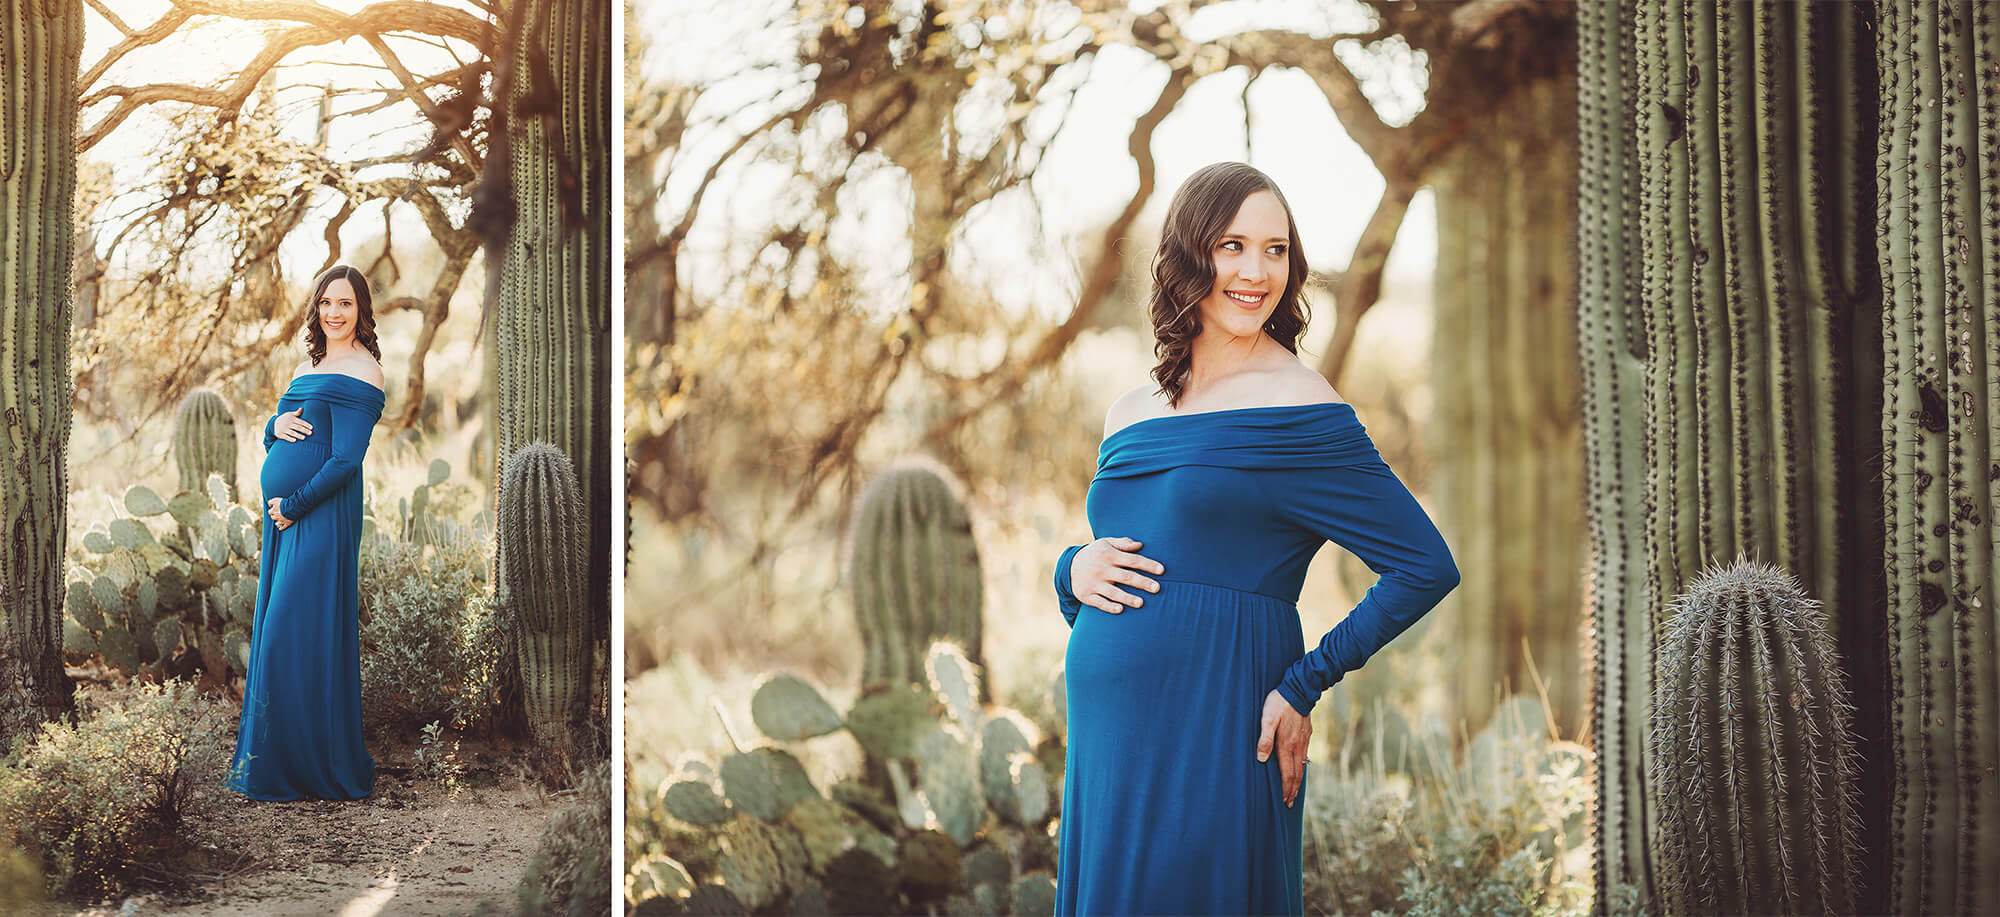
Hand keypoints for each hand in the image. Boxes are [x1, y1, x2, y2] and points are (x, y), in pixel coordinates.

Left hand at [266, 497, 292, 530]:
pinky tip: (280, 529)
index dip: (271, 510)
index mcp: (273, 511)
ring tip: (277, 523)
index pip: (270, 512)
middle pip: (273, 517)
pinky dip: (281, 528)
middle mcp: (276, 517)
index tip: (273, 509)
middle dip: (274, 516)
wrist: (292, 508)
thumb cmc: (284, 503)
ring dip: (276, 523)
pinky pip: (283, 527)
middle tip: (276, 514)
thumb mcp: (275, 500)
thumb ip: (270, 502)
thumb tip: (269, 505)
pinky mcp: (287, 523)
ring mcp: (282, 520)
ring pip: (277, 523)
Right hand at [273, 407, 311, 441]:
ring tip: (304, 438)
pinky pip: (286, 437)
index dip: (306, 425)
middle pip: (298, 427)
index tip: (312, 428)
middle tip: (310, 433)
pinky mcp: (280, 434)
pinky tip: (295, 440)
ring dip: (298, 435)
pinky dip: (290, 438)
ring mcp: (283, 429)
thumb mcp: (290, 414)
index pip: (301, 422)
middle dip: (304, 430)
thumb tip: (302, 408)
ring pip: (292, 432)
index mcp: (292, 419)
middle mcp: (288, 423)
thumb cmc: (286, 419)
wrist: (274, 423)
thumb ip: (297, 413)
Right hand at [1070, 537, 1162, 612]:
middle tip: (1157, 588)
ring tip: (1140, 603)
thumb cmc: (1095, 554)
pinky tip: (1120, 609)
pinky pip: (1099, 602)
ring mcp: (1094, 583)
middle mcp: (1102, 569)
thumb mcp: (1105, 543)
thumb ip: (1123, 544)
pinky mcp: (1087, 595)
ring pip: (1113, 592)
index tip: (1162, 570)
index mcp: (1109, 555)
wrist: (1068, 566)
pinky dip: (1109, 606)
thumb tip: (1140, 545)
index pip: (1132, 560)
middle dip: (1142, 583)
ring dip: (1127, 598)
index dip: (1148, 565)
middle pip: (1126, 577)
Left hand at [1257, 689, 1311, 807]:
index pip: (1288, 773)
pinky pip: (1305, 756)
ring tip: (1295, 792)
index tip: (1285, 801)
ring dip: (1298, 781)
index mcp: (1286, 745)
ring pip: (1302, 766)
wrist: (1299, 688)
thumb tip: (1261, 759)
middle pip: (1297, 774)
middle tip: (1290, 803)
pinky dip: (1302, 768)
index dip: (1286, 789)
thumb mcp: (1266, 719)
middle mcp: (1297, 746)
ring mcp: (1303, 741)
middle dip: (1293, 790)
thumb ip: (1264, 739)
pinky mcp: (1307, 734)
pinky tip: (1300, 769)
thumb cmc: (1279, 703)